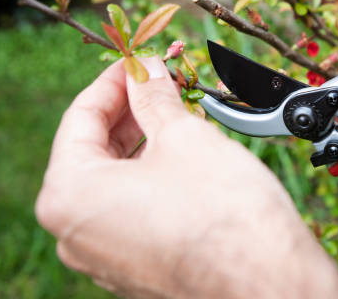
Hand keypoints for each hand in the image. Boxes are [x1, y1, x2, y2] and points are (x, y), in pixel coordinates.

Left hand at [36, 57, 337, 298]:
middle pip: (94, 151)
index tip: (138, 61)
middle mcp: (75, 232)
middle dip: (130, 111)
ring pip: (114, 181)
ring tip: (175, 115)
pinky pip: (130, 210)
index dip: (114, 80)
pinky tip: (180, 156)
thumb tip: (147, 70)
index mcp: (69, 195)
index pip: (80, 117)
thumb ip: (154, 97)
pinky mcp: (133, 268)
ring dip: (141, 143)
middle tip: (160, 83)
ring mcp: (103, 256)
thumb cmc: (223, 212)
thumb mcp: (183, 135)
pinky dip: (149, 177)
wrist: (268, 282)